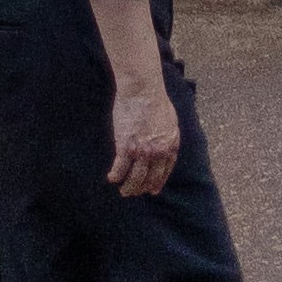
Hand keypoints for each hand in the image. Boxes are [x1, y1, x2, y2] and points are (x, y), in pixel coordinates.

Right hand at [105, 82, 180, 196]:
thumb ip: (168, 133)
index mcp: (170, 145)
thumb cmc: (155, 97)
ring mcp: (142, 151)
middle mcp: (158, 153)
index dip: (158, 182)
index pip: (165, 171)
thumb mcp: (170, 119)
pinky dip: (116, 175)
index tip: (153, 190)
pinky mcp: (126, 146)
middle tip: (134, 192)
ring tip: (123, 191)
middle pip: (150, 178)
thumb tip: (165, 138)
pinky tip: (111, 178)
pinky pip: (120, 168)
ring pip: (135, 178)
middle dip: (142, 188)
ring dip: (129, 187)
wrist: (142, 88)